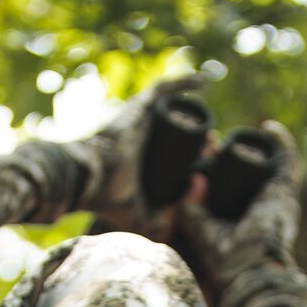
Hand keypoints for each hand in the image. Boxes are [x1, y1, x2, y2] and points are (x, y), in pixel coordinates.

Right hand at [76, 74, 206, 238]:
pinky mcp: (141, 105)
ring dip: (196, 118)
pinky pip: (166, 89)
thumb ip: (159, 224)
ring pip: (176, 112)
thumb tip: (175, 223)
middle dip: (200, 142)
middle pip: (180, 135)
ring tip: (212, 131)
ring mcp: (142, 119)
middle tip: (215, 149)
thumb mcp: (141, 218)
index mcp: (145, 161)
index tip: (210, 167)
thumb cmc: (110, 197)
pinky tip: (205, 82)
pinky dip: (185, 83)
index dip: (196, 161)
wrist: (90, 177)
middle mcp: (144, 137)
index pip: (176, 158)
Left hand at [175, 121, 301, 306]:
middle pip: (245, 171)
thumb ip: (191, 210)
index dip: (213, 166)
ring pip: (265, 165)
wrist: (248, 271)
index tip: (200, 154)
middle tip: (208, 142)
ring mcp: (274, 198)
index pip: (229, 184)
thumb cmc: (227, 262)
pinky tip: (268, 128)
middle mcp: (260, 206)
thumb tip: (190, 183)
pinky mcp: (284, 193)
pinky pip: (287, 162)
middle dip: (225, 155)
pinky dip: (281, 143)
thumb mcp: (200, 230)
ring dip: (249, 147)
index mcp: (241, 216)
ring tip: (228, 136)